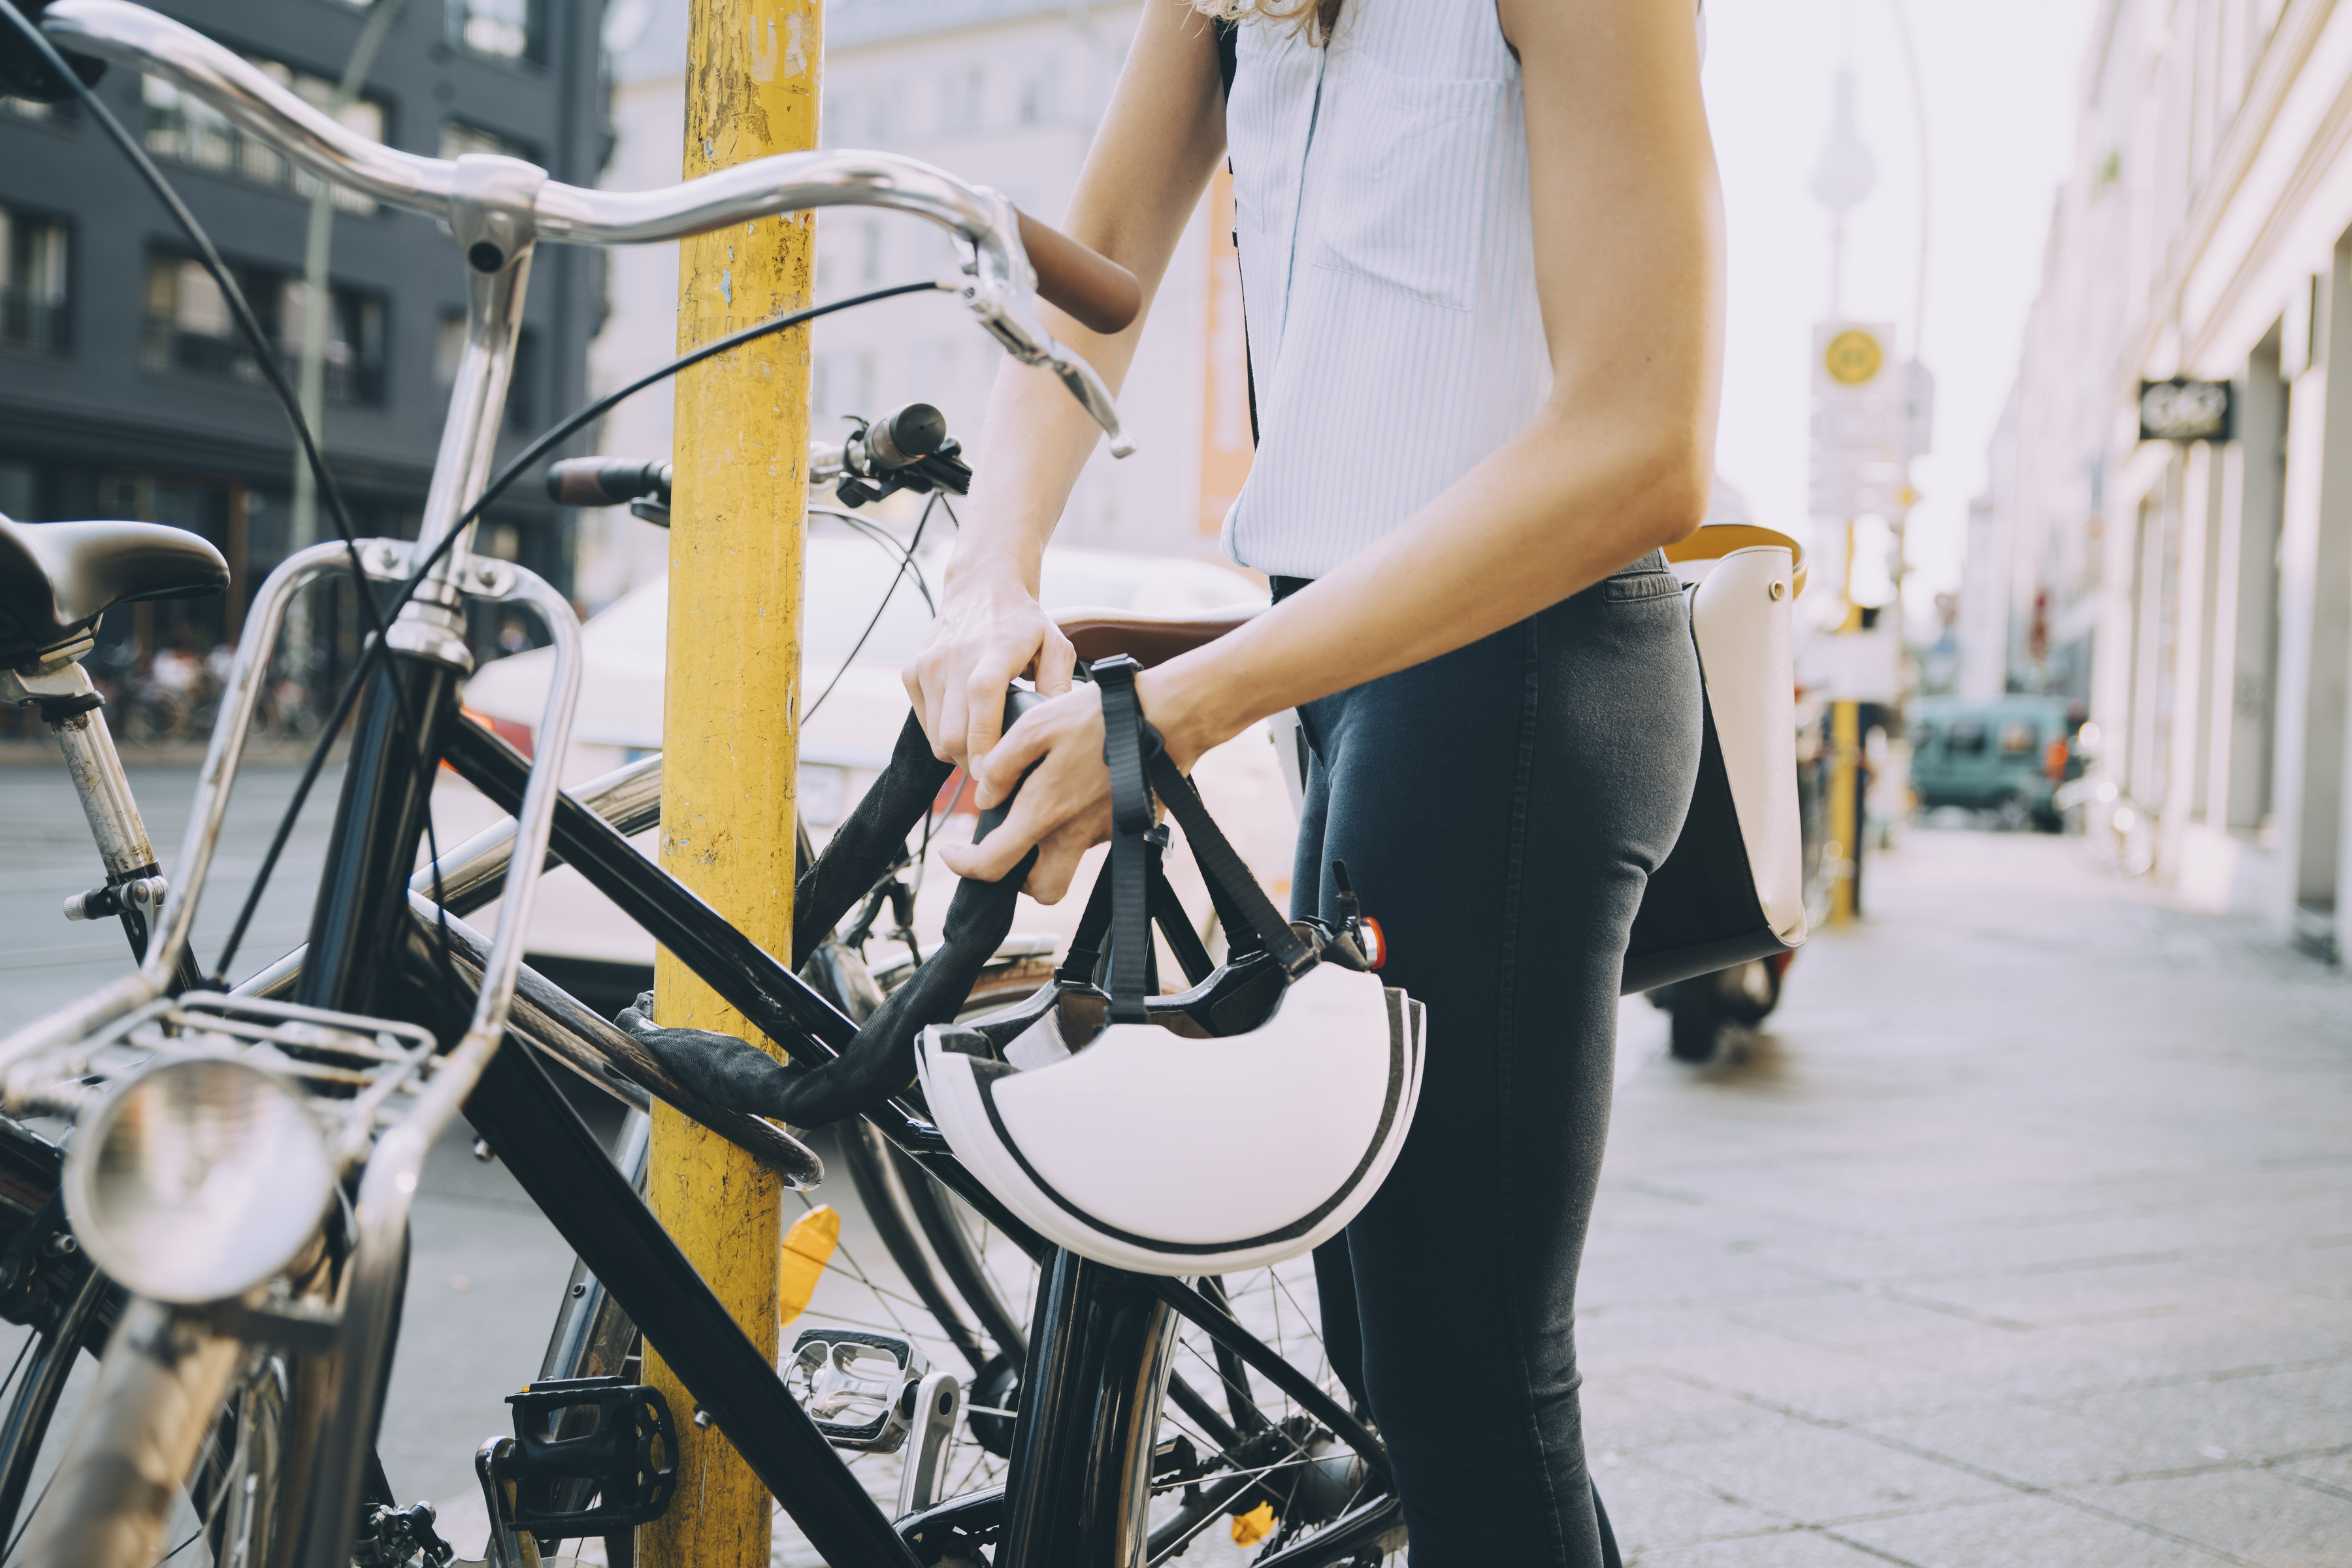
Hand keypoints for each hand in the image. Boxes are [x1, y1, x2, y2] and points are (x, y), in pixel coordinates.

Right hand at [902, 574, 1077, 768]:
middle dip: (972, 763)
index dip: (984, 746)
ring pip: (935, 736)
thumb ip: (1059, 686)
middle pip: (952, 734)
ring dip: (957, 752)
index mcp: (993, 652)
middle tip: (994, 769)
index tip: (993, 774)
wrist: (981, 586)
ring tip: (981, 748)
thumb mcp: (1054, 645)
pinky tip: (964, 723)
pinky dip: (941, 733)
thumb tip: (1056, 727)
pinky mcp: (912, 671)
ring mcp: (928, 665)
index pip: (981, 702)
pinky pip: (923, 722)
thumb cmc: (1022, 622)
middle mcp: (954, 658)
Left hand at [939, 682, 1111, 901]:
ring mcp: (1106, 833)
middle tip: (1009, 849)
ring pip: (1070, 859)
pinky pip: (1094, 836)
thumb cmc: (1101, 716)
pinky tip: (1082, 785)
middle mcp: (1076, 834)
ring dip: (1051, 843)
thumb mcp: (1036, 725)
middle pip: (1043, 889)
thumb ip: (1001, 764)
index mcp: (1045, 812)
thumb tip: (985, 794)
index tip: (952, 853)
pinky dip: (1080, 822)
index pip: (993, 865)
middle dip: (1020, 880)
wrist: (1168, 717)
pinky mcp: (1128, 826)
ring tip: (1049, 795)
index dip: (963, 867)